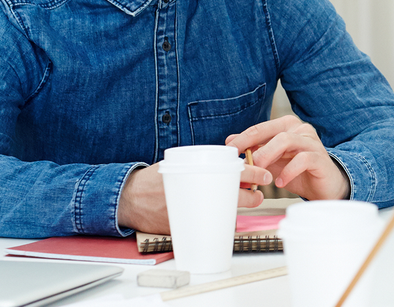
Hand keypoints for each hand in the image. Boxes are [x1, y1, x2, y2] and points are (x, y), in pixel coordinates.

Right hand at [118, 161, 270, 233]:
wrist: (128, 199)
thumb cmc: (152, 180)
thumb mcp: (177, 166)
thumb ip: (199, 166)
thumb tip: (226, 166)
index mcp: (194, 172)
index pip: (233, 171)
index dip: (253, 173)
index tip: (264, 175)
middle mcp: (195, 193)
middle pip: (235, 195)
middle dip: (252, 196)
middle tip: (258, 195)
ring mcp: (191, 212)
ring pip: (225, 212)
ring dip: (237, 208)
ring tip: (245, 203)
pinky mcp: (185, 227)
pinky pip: (208, 226)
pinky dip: (219, 222)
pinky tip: (224, 219)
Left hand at [226, 116, 350, 200]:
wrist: (324, 186)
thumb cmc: (298, 171)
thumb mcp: (272, 160)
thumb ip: (255, 149)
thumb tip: (231, 140)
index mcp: (287, 126)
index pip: (260, 128)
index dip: (243, 138)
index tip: (230, 149)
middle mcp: (300, 129)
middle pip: (273, 132)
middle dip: (254, 146)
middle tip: (243, 163)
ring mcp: (311, 142)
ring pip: (286, 140)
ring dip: (268, 155)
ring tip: (260, 172)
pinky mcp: (320, 158)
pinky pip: (302, 159)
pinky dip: (288, 171)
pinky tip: (280, 183)